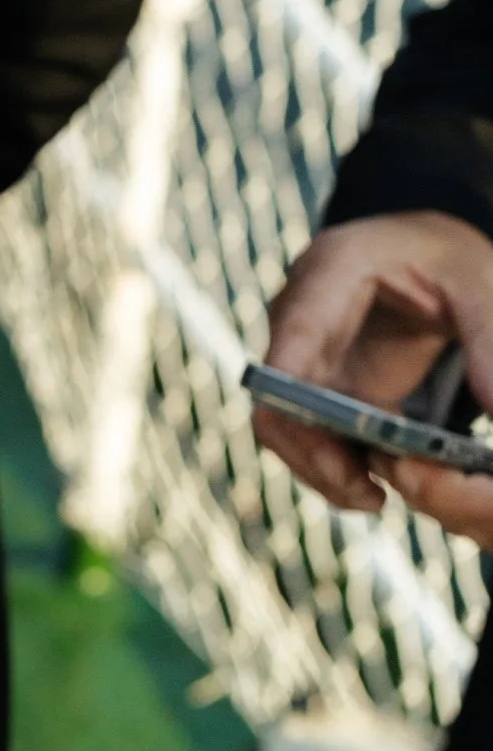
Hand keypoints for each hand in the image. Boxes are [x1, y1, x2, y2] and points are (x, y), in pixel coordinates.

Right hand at [258, 209, 492, 540]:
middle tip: (368, 495)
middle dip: (315, 455)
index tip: (331, 451)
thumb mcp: (481, 286)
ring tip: (375, 500)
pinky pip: (311, 433)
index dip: (295, 399)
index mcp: (331, 273)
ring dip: (322, 469)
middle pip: (278, 400)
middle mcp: (299, 317)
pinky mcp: (321, 386)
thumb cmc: (446, 256)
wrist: (424, 250)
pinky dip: (335, 465)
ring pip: (287, 427)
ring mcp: (305, 355)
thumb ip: (489, 344)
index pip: (292, 341)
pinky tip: (374, 488)